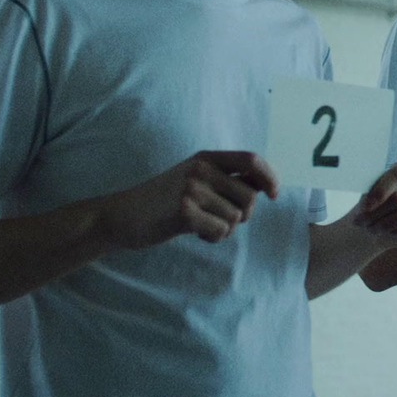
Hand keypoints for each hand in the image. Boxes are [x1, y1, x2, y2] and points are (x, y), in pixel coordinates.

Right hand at [103, 150, 279, 247]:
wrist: (122, 216)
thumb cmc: (162, 202)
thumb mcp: (193, 180)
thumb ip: (223, 179)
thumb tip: (262, 185)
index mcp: (206, 158)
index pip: (251, 160)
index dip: (269, 177)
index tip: (273, 194)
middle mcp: (201, 168)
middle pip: (249, 196)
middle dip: (243, 215)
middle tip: (222, 220)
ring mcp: (191, 188)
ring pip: (235, 217)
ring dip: (224, 229)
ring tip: (203, 225)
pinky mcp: (184, 211)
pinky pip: (220, 230)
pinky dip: (213, 238)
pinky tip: (197, 233)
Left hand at [348, 161, 396, 248]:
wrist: (374, 227)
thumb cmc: (372, 207)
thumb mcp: (367, 195)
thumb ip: (371, 192)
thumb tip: (368, 200)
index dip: (381, 191)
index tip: (365, 207)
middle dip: (379, 212)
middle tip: (364, 222)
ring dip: (389, 224)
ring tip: (375, 229)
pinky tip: (394, 234)